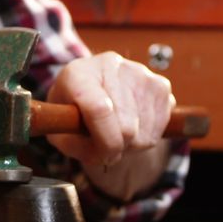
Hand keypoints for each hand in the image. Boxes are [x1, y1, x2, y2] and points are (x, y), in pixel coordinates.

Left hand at [46, 52, 174, 200]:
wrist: (94, 91)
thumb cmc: (74, 113)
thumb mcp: (62, 132)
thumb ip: (77, 147)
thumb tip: (106, 155)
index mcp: (78, 74)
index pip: (98, 109)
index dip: (105, 140)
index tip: (104, 156)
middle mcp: (110, 65)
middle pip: (125, 125)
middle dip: (118, 146)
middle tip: (107, 145)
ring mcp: (139, 72)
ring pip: (144, 130)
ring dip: (132, 143)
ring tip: (117, 131)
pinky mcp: (159, 84)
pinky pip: (160, 126)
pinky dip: (147, 135)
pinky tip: (133, 124)